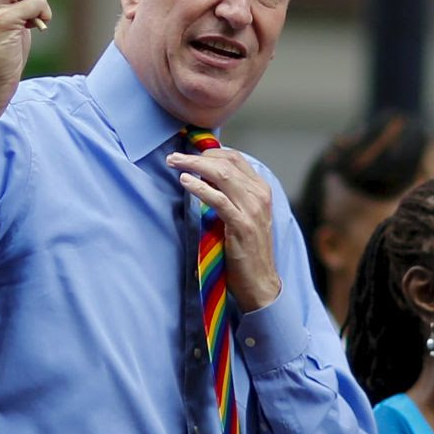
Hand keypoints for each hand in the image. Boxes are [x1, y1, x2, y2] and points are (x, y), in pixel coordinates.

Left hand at [168, 149, 281, 309]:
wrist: (260, 281)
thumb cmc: (246, 248)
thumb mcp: (241, 214)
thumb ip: (229, 193)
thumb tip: (202, 175)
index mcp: (260, 189)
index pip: (234, 158)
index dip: (209, 151)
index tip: (187, 152)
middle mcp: (259, 195)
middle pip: (225, 163)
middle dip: (196, 156)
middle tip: (173, 157)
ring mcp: (252, 209)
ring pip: (221, 175)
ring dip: (193, 165)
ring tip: (174, 163)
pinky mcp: (242, 226)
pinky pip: (218, 200)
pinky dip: (200, 188)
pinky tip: (185, 182)